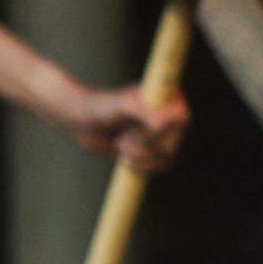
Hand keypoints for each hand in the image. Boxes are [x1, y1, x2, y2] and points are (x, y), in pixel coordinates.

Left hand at [62, 80, 189, 171]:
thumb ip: (142, 111)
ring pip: (166, 158)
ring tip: (120, 143)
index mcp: (168, 96)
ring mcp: (165, 133)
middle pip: (171, 143)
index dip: (158, 128)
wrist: (82, 121)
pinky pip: (160, 167)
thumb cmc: (100, 107)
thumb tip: (162, 125)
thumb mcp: (121, 106)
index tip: (136, 126)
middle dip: (142, 144)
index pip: (180, 118)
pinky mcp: (155, 149)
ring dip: (138, 155)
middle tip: (122, 136)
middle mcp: (171, 114)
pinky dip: (140, 166)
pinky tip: (124, 156)